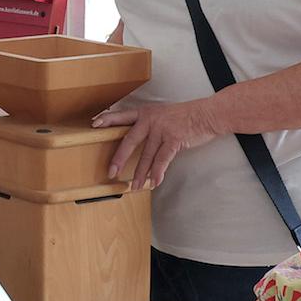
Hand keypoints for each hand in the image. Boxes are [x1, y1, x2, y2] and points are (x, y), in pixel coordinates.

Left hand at [92, 98, 218, 190]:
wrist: (206, 114)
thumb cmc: (185, 117)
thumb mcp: (162, 115)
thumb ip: (148, 125)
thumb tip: (135, 141)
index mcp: (145, 113)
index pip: (122, 116)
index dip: (108, 119)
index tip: (94, 124)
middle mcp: (151, 120)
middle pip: (129, 141)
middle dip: (119, 158)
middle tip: (111, 172)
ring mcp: (162, 129)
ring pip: (146, 155)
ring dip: (140, 173)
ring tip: (135, 186)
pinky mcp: (174, 139)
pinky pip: (163, 159)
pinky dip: (158, 172)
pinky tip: (154, 182)